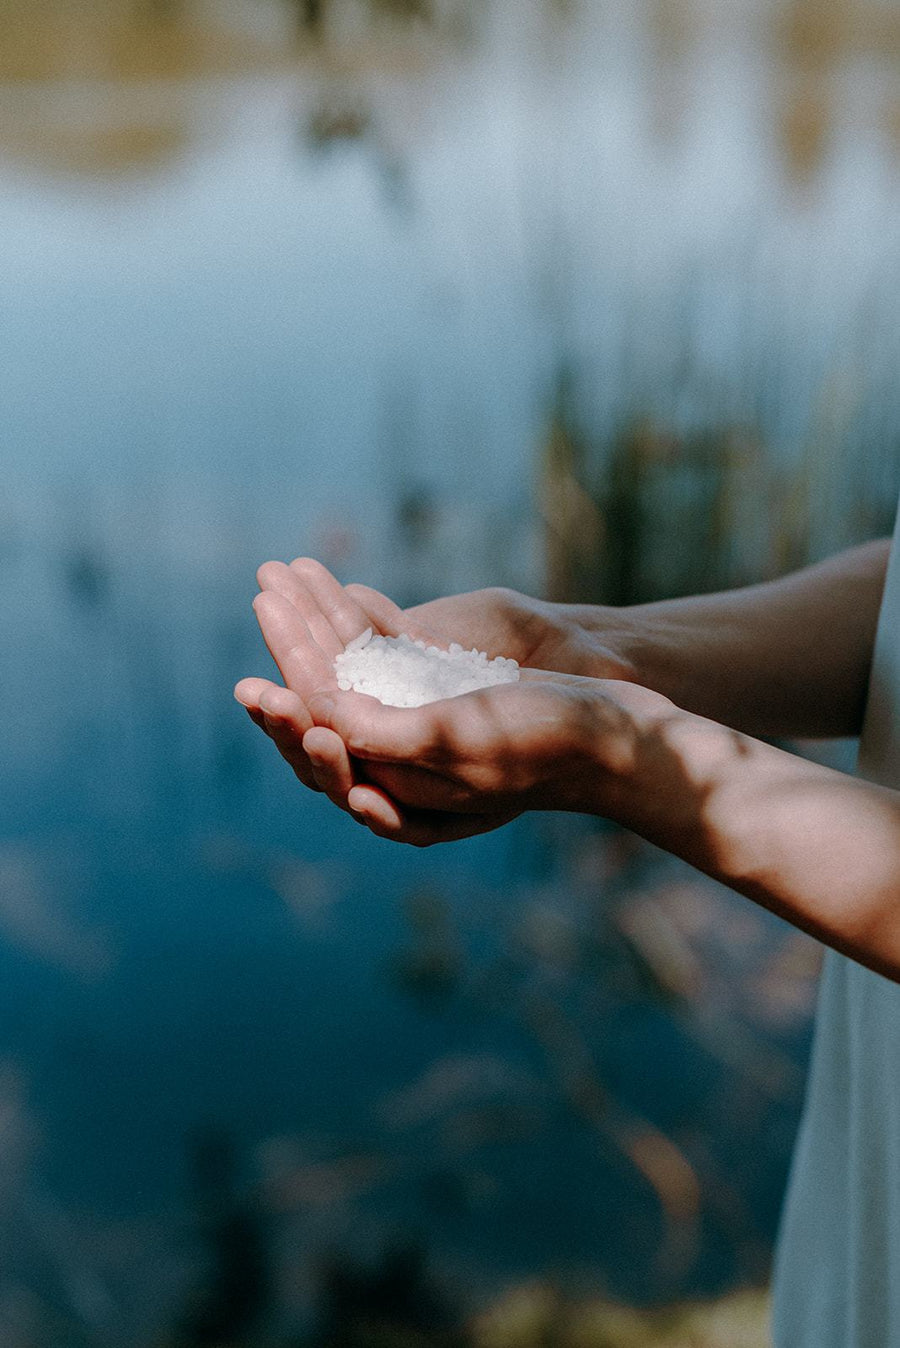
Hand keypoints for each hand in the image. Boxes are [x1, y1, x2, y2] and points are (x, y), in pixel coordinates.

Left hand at [234, 559, 647, 842]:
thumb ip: (388, 732)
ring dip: (317, 622)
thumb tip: (319, 715)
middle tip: (262, 595)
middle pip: (326, 705)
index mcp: (397, 787)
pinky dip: (362, 617)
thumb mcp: (463, 738)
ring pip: (352, 671)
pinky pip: (388, 653)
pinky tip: (339, 586)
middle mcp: (401, 760)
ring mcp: (420, 722)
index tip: (255, 679)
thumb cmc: (547, 742)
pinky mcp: (443, 691)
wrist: (618, 734)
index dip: (286, 711)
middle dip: (291, 650)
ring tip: (282, 572)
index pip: (325, 746)